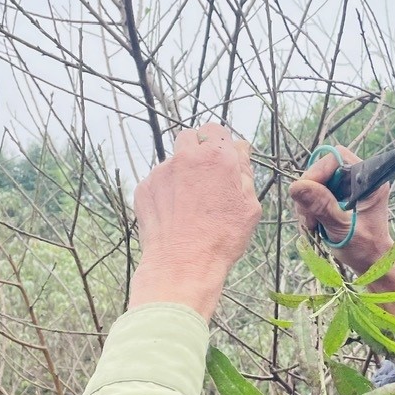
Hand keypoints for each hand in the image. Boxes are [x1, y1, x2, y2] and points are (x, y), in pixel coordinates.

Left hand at [129, 123, 260, 319]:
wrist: (183, 264)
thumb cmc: (222, 238)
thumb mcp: (249, 206)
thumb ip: (245, 172)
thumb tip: (240, 150)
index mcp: (218, 158)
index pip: (216, 130)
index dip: (220, 143)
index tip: (221, 158)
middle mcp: (187, 157)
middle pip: (189, 137)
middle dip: (197, 150)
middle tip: (204, 175)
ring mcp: (162, 171)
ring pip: (172, 160)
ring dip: (181, 171)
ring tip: (189, 202)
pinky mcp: (144, 187)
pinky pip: (157, 180)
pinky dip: (165, 191)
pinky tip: (174, 214)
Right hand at [289, 144, 394, 314]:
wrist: (372, 265)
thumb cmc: (366, 249)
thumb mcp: (342, 229)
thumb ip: (322, 206)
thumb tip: (297, 186)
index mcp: (369, 180)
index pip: (336, 158)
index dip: (317, 172)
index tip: (306, 194)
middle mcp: (359, 179)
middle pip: (322, 170)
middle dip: (310, 192)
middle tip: (308, 217)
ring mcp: (348, 188)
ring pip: (315, 183)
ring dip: (307, 203)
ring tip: (312, 225)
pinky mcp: (338, 198)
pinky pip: (315, 194)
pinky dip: (309, 209)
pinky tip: (313, 225)